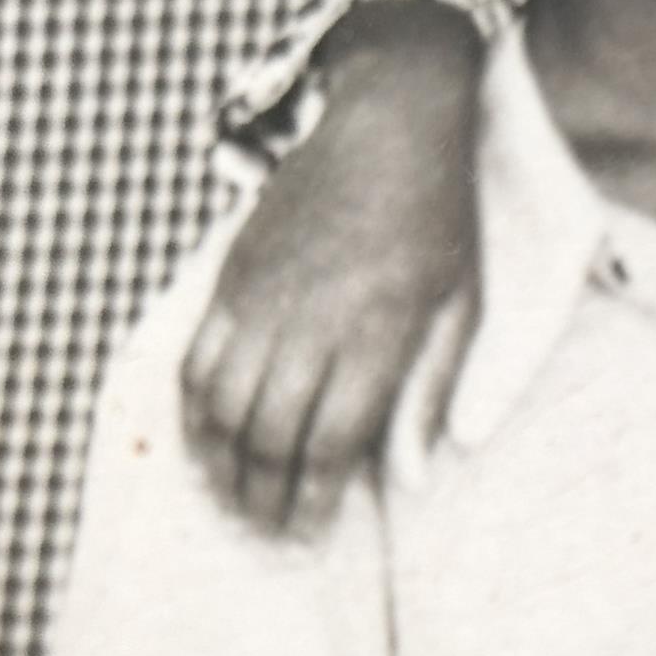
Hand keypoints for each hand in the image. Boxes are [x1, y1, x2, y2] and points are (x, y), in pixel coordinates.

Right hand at [181, 1, 483, 534]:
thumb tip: (418, 481)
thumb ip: (436, 393)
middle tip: (267, 534)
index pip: (331, 442)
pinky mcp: (234, 272)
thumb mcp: (464, 309)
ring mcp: (263, 295)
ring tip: (230, 500)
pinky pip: (196, 355)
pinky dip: (192, 408)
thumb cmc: (442, 222)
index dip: (314, 498)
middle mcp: (311, 320)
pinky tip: (203, 440)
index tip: (311, 534)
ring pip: (220, 402)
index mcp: (376, 335)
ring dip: (219, 462)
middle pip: (268, 433)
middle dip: (263, 496)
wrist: (389, 120)